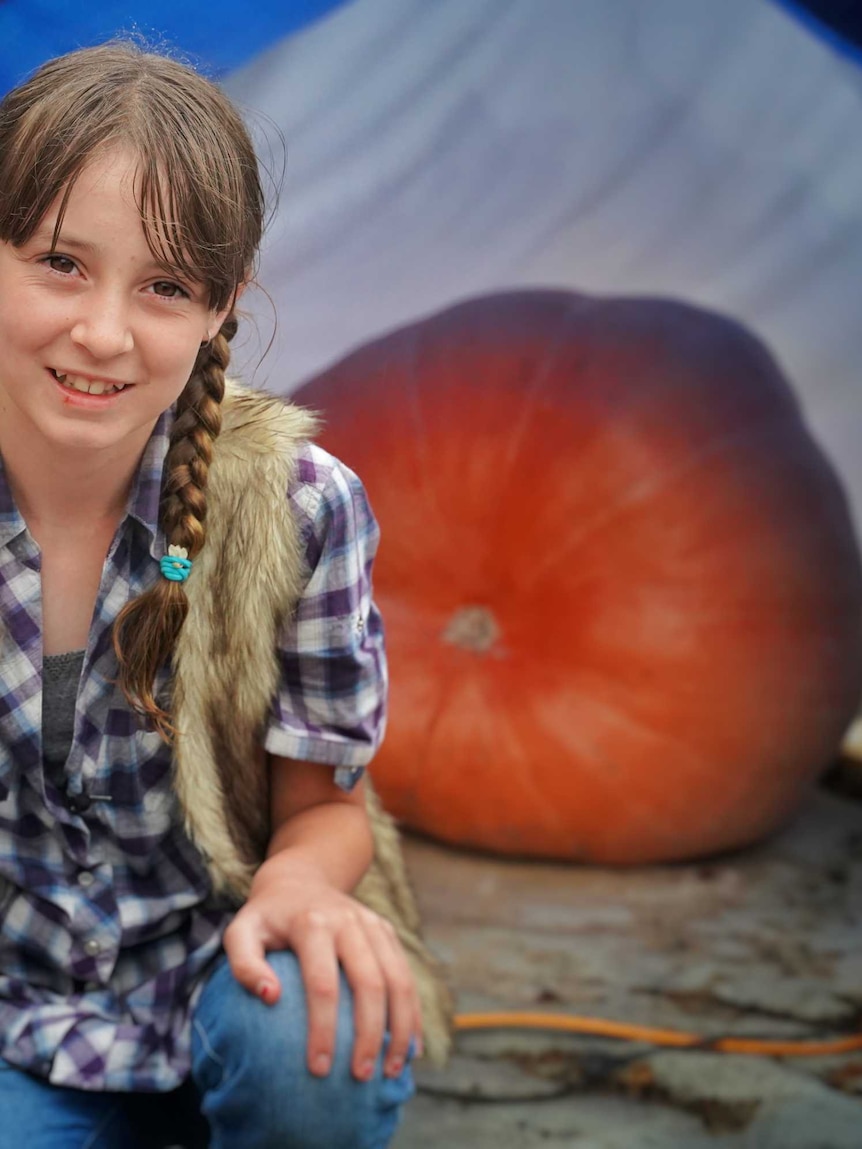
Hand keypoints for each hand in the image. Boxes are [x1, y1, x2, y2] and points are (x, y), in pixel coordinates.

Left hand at [222, 854, 421, 1081]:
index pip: (322, 983)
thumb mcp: (241, 932)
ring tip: (391, 1071)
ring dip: (400, 1028)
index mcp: (312, 923)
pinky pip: (406, 974)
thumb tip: (271, 998)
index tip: (318, 1069)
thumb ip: (244, 964)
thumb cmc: (266, 918)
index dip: (323, 1028)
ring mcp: (373, 925)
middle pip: (369, 983)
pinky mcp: (387, 931)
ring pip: (397, 979)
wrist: (301, 877)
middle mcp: (349, 921)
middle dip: (369, 1035)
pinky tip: (411, 1047)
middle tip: (361, 1078)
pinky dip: (413, 1012)